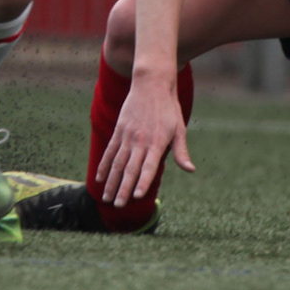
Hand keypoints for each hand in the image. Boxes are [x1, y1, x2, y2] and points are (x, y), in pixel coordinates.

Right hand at [96, 76, 194, 205]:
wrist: (152, 83)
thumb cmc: (169, 109)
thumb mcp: (179, 129)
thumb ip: (181, 151)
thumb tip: (190, 170)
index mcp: (157, 142)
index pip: (149, 167)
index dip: (142, 182)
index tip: (136, 197)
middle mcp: (141, 141)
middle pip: (130, 169)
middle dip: (123, 189)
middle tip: (118, 206)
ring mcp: (127, 136)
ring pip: (117, 163)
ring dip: (111, 182)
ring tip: (106, 198)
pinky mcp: (119, 131)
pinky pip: (109, 151)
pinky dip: (104, 166)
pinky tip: (100, 179)